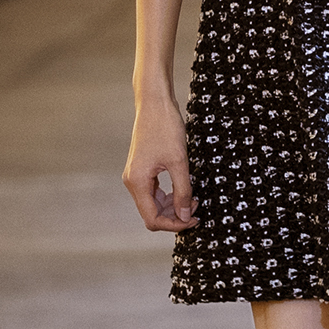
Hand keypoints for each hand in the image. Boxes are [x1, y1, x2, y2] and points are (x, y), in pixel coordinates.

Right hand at [123, 97, 196, 231]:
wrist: (154, 103)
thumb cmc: (165, 127)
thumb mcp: (179, 161)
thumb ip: (183, 191)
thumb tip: (185, 216)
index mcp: (137, 182)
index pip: (153, 219)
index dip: (174, 224)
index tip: (193, 219)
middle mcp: (132, 181)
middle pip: (152, 214)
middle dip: (175, 215)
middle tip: (196, 208)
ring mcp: (136, 175)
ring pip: (154, 204)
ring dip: (173, 206)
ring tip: (193, 198)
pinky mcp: (142, 169)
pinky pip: (154, 192)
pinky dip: (169, 195)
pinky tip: (184, 189)